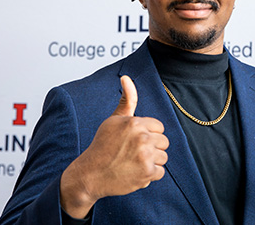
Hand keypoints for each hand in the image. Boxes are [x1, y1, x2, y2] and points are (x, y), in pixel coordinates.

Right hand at [60, 76, 168, 217]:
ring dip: (152, 162)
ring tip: (134, 162)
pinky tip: (135, 173)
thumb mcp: (114, 120)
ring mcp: (145, 156)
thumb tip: (126, 77)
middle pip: (164, 142)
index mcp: (135, 123)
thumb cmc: (103, 146)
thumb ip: (127, 100)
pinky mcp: (147, 173)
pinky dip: (149, 175)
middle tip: (133, 153)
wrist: (91, 174)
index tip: (135, 141)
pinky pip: (160, 172)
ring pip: (163, 157)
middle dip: (152, 148)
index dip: (148, 134)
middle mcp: (142, 138)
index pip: (159, 127)